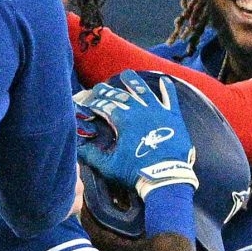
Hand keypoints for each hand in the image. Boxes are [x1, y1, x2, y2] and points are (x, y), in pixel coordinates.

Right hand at [76, 72, 196, 197]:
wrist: (165, 177)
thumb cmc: (135, 171)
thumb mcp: (108, 165)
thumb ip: (91, 154)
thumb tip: (78, 146)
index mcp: (123, 120)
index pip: (104, 105)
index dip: (93, 102)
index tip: (85, 99)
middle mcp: (140, 111)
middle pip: (121, 96)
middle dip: (108, 90)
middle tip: (100, 86)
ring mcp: (158, 111)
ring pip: (144, 91)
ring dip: (134, 81)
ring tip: (127, 73)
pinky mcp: (173, 117)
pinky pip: (171, 98)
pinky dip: (167, 88)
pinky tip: (165, 80)